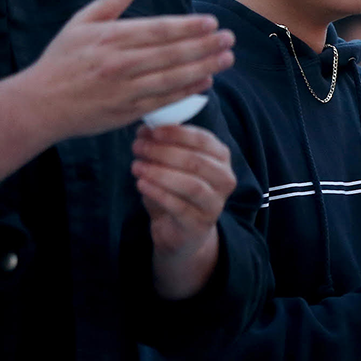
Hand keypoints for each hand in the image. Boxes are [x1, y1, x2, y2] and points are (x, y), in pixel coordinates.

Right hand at [19, 0, 235, 144]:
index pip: (158, 30)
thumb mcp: (78, 25)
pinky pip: (164, 100)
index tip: (211, 22)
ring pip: (173, 77)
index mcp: (109, 38)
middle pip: (171, 53)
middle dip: (205, 45)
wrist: (38, 105)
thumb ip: (109, 4)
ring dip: (204, 67)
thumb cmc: (60, 62)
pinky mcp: (127, 112)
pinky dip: (187, 91)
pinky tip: (206, 82)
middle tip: (229, 39)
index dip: (188, 26)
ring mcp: (125, 89)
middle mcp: (120, 63)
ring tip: (226, 59)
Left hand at [132, 124, 236, 299]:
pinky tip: (141, 184)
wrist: (181, 230)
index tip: (152, 131)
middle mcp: (224, 179)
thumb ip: (164, 146)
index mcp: (221, 158)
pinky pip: (179, 207)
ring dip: (160, 173)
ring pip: (191, 185)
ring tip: (136, 166)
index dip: (177, 133)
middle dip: (163, 152)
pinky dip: (159, 193)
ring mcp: (215, 204)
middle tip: (138, 148)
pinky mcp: (200, 224)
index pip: (204, 140)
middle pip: (196, 161)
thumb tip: (144, 129)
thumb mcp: (174, 164)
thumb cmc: (177, 190)